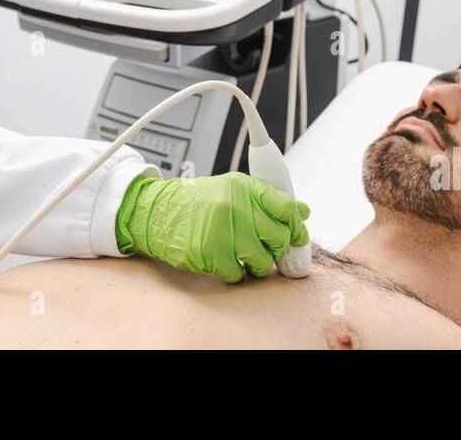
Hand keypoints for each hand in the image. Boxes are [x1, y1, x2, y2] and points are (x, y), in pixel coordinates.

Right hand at [115, 172, 311, 282]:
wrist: (158, 213)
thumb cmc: (197, 204)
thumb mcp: (232, 191)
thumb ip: (267, 201)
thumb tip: (302, 211)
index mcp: (243, 187)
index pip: (285, 206)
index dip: (297, 226)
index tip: (298, 236)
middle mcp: (234, 205)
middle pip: (278, 236)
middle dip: (278, 249)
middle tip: (269, 250)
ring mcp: (221, 228)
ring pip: (262, 259)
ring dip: (259, 265)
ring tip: (247, 258)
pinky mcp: (210, 252)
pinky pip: (238, 274)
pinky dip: (236, 274)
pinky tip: (227, 262)